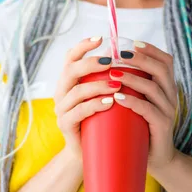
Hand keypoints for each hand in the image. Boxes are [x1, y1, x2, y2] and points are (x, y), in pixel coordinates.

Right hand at [54, 37, 121, 160]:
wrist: (89, 153)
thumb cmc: (100, 121)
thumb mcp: (103, 97)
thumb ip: (109, 80)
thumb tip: (129, 58)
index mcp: (69, 82)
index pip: (70, 58)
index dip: (83, 46)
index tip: (101, 38)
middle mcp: (61, 93)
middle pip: (71, 70)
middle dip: (92, 63)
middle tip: (112, 62)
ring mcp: (61, 110)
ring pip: (77, 91)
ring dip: (98, 85)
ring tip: (117, 85)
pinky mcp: (66, 126)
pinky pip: (78, 112)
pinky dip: (94, 105)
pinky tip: (109, 103)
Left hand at [108, 41, 179, 172]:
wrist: (155, 158)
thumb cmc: (141, 127)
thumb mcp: (139, 102)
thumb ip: (132, 85)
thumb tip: (110, 64)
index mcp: (167, 87)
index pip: (166, 61)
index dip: (151, 50)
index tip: (132, 43)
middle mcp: (171, 96)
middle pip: (161, 69)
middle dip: (140, 59)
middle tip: (118, 55)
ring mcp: (168, 112)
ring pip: (153, 88)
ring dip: (132, 78)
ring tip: (112, 73)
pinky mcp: (162, 126)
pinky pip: (148, 110)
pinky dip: (133, 101)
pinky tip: (118, 96)